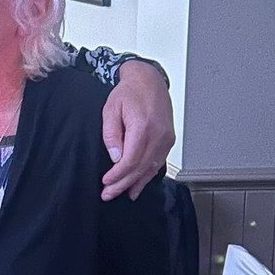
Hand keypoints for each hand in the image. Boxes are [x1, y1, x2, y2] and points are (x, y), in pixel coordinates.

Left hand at [100, 60, 174, 199]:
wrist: (148, 80)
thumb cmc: (129, 92)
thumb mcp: (110, 110)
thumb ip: (111, 135)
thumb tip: (115, 158)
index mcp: (143, 127)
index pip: (130, 161)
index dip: (117, 176)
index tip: (105, 183)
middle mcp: (158, 135)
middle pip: (140, 169)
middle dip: (123, 185)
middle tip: (108, 194)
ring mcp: (166, 138)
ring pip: (151, 169)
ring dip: (135, 184)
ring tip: (122, 194)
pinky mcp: (168, 140)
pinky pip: (158, 163)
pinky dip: (148, 176)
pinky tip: (138, 184)